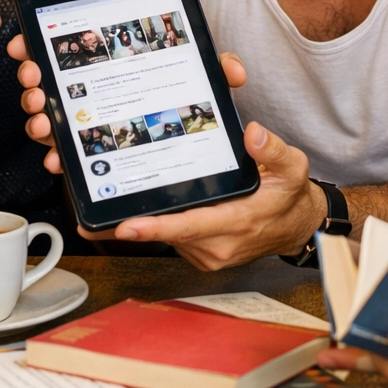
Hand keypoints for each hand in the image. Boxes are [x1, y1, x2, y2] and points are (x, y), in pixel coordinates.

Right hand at [6, 33, 245, 175]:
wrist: (199, 148)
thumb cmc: (193, 104)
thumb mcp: (206, 82)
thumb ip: (218, 69)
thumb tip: (232, 71)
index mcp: (109, 65)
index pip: (67, 50)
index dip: (38, 45)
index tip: (24, 46)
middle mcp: (90, 93)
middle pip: (48, 82)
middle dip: (34, 82)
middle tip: (37, 83)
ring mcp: (86, 124)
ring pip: (49, 118)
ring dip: (39, 119)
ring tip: (44, 121)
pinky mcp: (92, 156)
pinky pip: (66, 155)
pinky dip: (57, 157)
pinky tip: (58, 160)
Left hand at [106, 122, 324, 269]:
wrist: (298, 227)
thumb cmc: (290, 197)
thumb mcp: (293, 167)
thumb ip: (273, 150)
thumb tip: (253, 133)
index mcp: (237, 223)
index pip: (190, 227)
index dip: (156, 228)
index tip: (127, 226)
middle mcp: (218, 246)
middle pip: (167, 235)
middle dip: (129, 226)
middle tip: (89, 218)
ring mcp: (208, 254)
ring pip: (166, 239)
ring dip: (138, 226)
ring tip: (106, 204)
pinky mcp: (201, 254)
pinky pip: (172, 240)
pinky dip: (153, 227)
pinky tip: (134, 211)